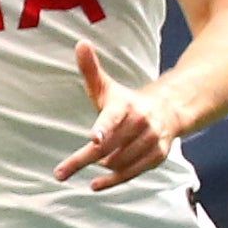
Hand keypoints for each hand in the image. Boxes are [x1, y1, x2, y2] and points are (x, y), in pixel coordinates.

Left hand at [53, 43, 182, 189]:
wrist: (168, 111)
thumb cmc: (126, 101)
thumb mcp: (106, 86)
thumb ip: (90, 69)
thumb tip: (80, 43)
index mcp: (126, 105)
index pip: (112, 117)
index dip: (104, 127)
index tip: (93, 138)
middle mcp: (141, 123)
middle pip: (108, 146)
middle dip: (84, 159)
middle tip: (60, 173)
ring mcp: (151, 141)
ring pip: (118, 161)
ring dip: (102, 165)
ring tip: (93, 160)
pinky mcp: (157, 156)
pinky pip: (132, 173)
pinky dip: (113, 180)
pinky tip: (96, 185)